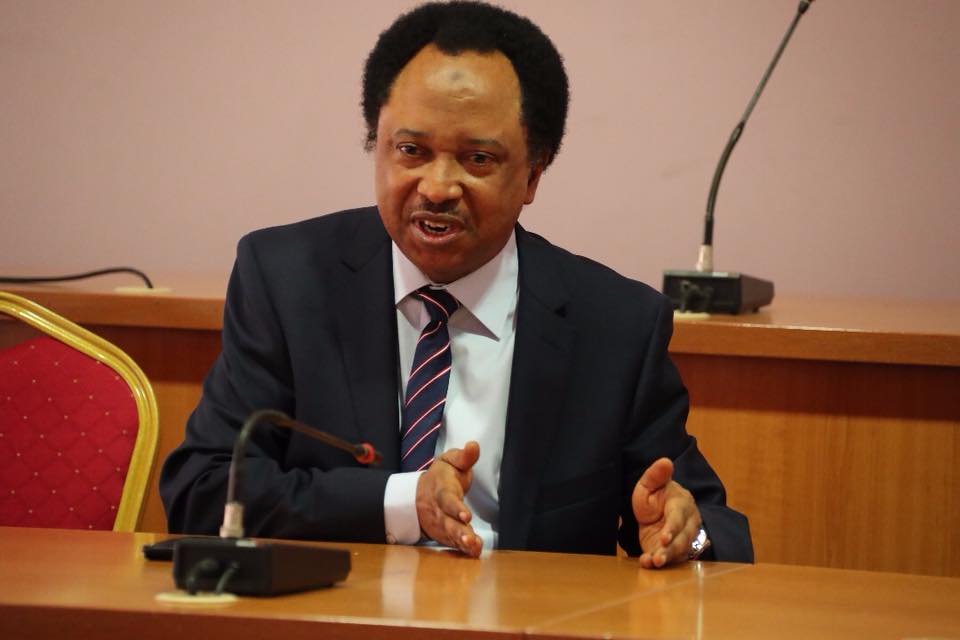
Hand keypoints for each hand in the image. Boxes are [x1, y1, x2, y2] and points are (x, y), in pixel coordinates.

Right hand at [415, 440, 482, 556]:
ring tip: (473, 547)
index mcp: (442, 490)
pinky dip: (463, 549)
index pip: (448, 500)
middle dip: (459, 531)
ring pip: (450, 535)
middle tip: (469, 539)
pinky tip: (474, 553)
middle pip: (448, 522)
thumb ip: (464, 457)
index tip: (467, 515)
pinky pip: (454, 543)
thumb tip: (473, 445)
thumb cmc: (442, 476)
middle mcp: (440, 510)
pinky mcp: (445, 534)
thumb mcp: (450, 461)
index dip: (456, 508)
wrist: (421, 493)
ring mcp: (441, 524)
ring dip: (461, 542)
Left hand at [631, 457, 701, 568]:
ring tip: (654, 563)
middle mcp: (687, 523)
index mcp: (681, 504)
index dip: (673, 528)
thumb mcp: (649, 484)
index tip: (664, 538)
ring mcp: (682, 539)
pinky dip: (658, 562)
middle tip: (658, 558)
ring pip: (679, 551)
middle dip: (671, 549)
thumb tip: (666, 461)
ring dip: (666, 558)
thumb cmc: (655, 496)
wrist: (655, 513)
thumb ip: (656, 475)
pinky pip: (670, 559)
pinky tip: (647, 563)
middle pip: (682, 538)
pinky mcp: (674, 551)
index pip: (679, 517)